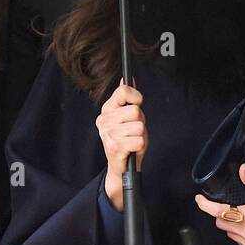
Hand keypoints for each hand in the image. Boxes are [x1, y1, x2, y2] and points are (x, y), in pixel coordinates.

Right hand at [96, 81, 146, 212]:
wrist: (122, 166)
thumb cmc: (127, 139)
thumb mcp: (128, 116)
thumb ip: (128, 98)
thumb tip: (127, 78)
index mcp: (106, 110)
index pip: (123, 91)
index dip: (136, 96)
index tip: (137, 104)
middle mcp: (104, 120)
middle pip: (135, 111)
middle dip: (140, 121)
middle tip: (133, 131)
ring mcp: (108, 134)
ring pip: (139, 126)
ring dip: (141, 135)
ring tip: (132, 140)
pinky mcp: (114, 147)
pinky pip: (139, 140)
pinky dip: (140, 146)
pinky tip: (131, 149)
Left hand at [193, 163, 244, 244]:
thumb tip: (241, 170)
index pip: (218, 212)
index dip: (205, 205)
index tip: (199, 199)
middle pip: (221, 223)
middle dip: (223, 214)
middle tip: (233, 207)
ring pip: (230, 234)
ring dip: (232, 225)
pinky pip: (241, 243)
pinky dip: (242, 235)